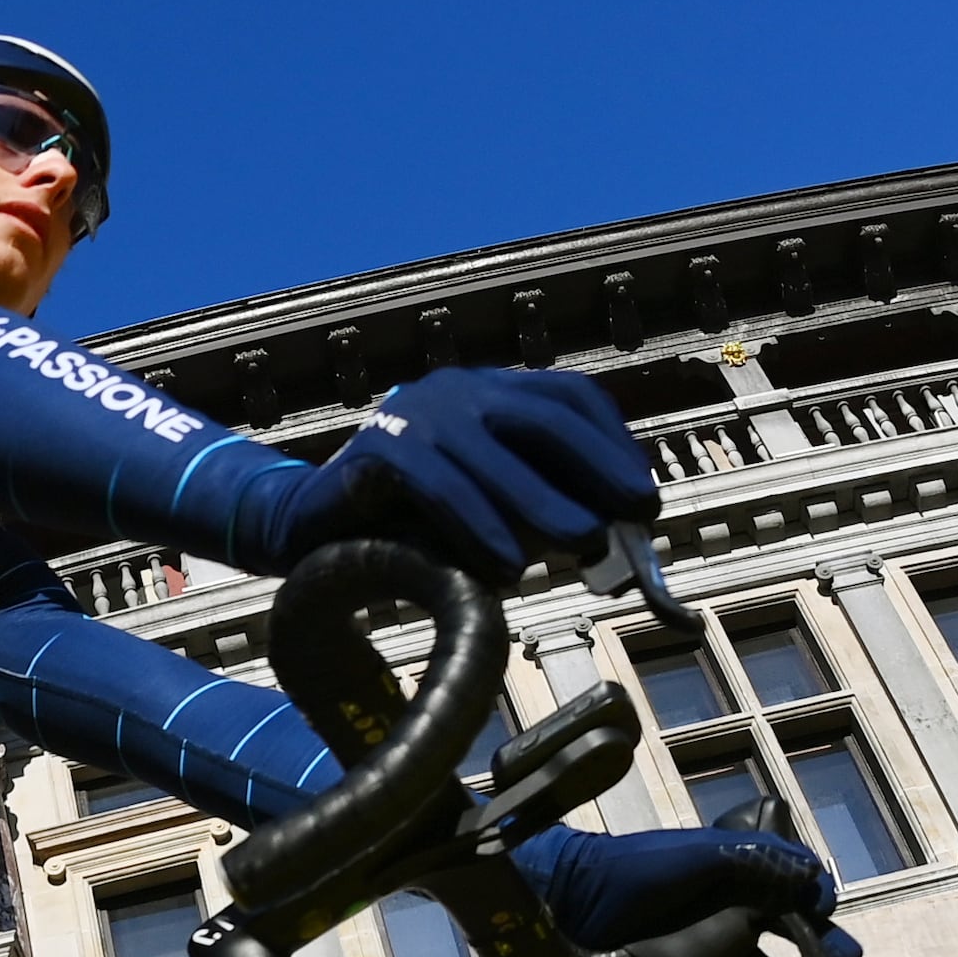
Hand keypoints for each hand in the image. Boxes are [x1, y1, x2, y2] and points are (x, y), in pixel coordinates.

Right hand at [263, 370, 655, 584]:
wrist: (314, 528)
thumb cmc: (412, 524)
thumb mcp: (489, 513)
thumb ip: (540, 513)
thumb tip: (611, 539)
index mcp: (490, 393)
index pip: (570, 399)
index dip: (614, 444)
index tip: (643, 496)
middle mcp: (458, 390)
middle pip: (545, 416)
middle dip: (598, 465)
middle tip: (635, 514)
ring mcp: (416, 412)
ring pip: (494, 452)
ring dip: (545, 502)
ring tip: (584, 545)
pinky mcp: (378, 447)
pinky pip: (440, 484)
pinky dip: (479, 524)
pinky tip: (505, 566)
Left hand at [513, 820, 837, 956]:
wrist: (565, 904)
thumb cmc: (630, 870)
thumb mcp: (701, 855)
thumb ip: (760, 859)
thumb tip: (816, 878)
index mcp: (735, 878)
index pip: (793, 895)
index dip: (817, 911)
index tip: (829, 923)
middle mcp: (724, 916)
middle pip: (786, 943)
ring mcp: (702, 953)